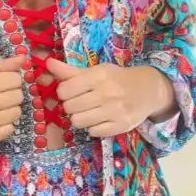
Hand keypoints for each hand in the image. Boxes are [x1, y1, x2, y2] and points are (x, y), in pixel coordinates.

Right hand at [0, 54, 25, 147]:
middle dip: (11, 94)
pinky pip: (10, 129)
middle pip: (18, 96)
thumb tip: (23, 58)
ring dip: (10, 110)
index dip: (11, 80)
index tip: (2, 83)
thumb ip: (0, 66)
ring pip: (17, 113)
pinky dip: (5, 125)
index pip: (15, 79)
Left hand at [44, 57, 174, 136]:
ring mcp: (114, 111)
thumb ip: (70, 71)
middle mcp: (106, 93)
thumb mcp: (95, 71)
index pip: (64, 90)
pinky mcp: (120, 126)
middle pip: (69, 107)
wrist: (148, 90)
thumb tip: (47, 63)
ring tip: (88, 112)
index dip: (64, 92)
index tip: (71, 91)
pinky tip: (99, 119)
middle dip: (71, 105)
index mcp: (98, 76)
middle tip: (80, 102)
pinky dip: (93, 127)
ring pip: (78, 121)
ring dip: (79, 118)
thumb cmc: (116, 79)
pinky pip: (92, 132)